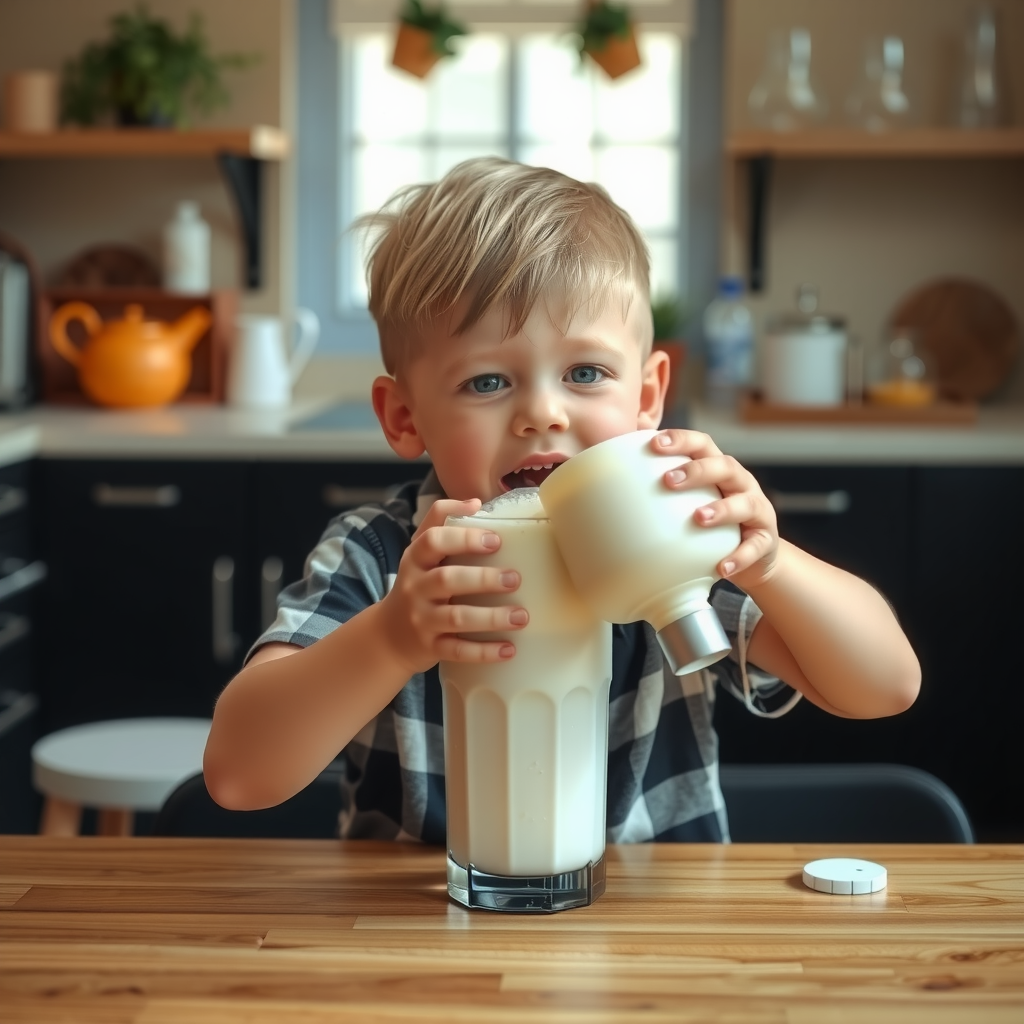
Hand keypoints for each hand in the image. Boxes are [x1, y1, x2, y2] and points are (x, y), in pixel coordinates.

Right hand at [379, 498, 527, 674]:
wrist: (389, 636)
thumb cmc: (417, 585)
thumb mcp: (419, 554)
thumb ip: (441, 524)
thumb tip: (477, 501)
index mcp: (416, 560)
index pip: (432, 540)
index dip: (463, 537)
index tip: (495, 539)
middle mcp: (415, 588)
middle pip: (447, 579)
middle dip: (483, 579)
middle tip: (515, 578)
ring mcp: (422, 619)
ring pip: (456, 618)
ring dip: (491, 617)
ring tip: (522, 616)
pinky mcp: (431, 647)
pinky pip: (458, 651)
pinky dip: (484, 651)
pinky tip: (509, 649)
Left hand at [652, 430, 779, 590]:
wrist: (751, 556)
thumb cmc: (709, 525)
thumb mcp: (688, 503)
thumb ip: (662, 491)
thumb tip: (611, 485)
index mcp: (717, 469)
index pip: (702, 444)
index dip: (681, 440)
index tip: (654, 444)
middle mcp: (740, 483)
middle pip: (724, 466)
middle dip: (696, 471)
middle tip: (668, 480)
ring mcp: (756, 509)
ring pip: (744, 502)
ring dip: (721, 509)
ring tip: (698, 518)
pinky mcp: (765, 539)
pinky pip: (755, 546)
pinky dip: (739, 556)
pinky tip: (721, 567)